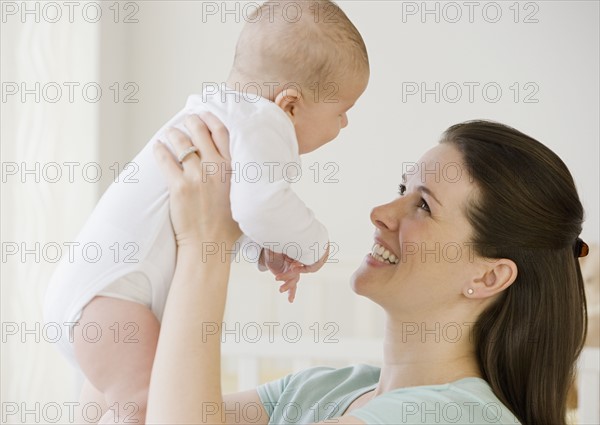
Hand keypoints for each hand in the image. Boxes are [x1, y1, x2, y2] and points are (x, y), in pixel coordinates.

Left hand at [153, 113, 241, 248]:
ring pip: (181, 142)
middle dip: (191, 121)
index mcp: (233, 168)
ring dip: (173, 133)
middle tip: (185, 120)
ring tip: (169, 133)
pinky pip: (165, 159)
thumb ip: (237, 176)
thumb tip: (232, 162)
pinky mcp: (178, 186)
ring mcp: (196, 176)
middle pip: (200, 131)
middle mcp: (215, 167)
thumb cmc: (227, 224)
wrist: (209, 243)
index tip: (204, 115)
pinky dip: (160, 150)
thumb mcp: (242, 194)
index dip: (211, 119)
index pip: (222, 132)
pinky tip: (158, 147)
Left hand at [260, 249, 303, 302]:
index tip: (291, 267)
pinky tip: (290, 300)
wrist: (271, 255)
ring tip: (280, 290)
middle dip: (287, 276)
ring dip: (288, 286)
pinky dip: (291, 293)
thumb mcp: (272, 248)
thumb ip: (274, 249)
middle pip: (295, 272)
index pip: (297, 261)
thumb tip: (272, 247)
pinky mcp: (290, 279)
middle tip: (277, 278)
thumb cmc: (273, 249)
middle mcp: (296, 265)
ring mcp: (294, 273)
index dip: (295, 265)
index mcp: (294, 256)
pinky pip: (292, 287)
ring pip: (294, 280)